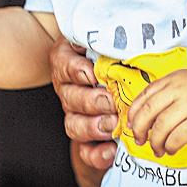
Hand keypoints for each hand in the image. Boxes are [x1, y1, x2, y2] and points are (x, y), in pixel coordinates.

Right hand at [49, 38, 118, 166]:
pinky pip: (85, 151)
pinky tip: (111, 150)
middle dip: (91, 101)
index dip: (78, 71)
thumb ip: (106, 36)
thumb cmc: (109, 52)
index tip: (93, 74)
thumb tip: (122, 32)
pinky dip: (97, 154)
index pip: (65, 65)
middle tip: (110, 102)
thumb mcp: (103, 39)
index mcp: (66, 62)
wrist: (110, 77)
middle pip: (71, 98)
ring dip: (92, 127)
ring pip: (74, 125)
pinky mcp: (86, 139)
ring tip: (112, 126)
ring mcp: (74, 115)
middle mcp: (67, 89)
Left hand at [126, 68, 186, 157]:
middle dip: (139, 130)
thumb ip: (163, 94)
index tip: (132, 126)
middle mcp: (179, 91)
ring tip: (158, 149)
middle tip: (140, 140)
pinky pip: (177, 138)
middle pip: (148, 113)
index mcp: (171, 80)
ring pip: (160, 128)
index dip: (133, 114)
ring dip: (155, 143)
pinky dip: (170, 146)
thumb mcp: (183, 82)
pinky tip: (171, 149)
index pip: (143, 97)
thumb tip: (140, 118)